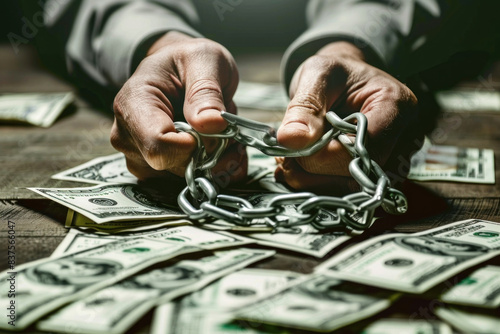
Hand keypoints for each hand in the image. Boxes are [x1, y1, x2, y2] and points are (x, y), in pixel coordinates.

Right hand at [110, 32, 246, 186]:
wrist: (177, 70)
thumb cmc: (187, 61)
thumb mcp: (204, 60)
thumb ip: (206, 91)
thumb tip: (210, 124)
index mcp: (133, 104)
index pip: (158, 146)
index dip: (193, 145)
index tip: (213, 128)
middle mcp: (128, 136)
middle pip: (174, 165)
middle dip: (210, 151)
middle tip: (228, 126)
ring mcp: (140, 157)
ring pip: (185, 176)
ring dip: (216, 159)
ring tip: (221, 129)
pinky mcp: (156, 170)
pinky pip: (190, 179)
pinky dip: (214, 167)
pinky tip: (218, 144)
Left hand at [275, 41, 422, 193]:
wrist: (343, 83)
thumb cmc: (334, 73)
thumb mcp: (316, 76)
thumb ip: (304, 107)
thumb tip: (291, 139)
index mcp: (396, 105)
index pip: (363, 148)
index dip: (323, 154)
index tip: (294, 145)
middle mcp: (403, 138)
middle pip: (358, 174)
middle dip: (314, 169)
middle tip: (285, 154)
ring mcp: (394, 160)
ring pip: (350, 189)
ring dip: (312, 180)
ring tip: (292, 158)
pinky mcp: (376, 174)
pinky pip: (346, 192)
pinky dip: (317, 184)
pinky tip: (301, 167)